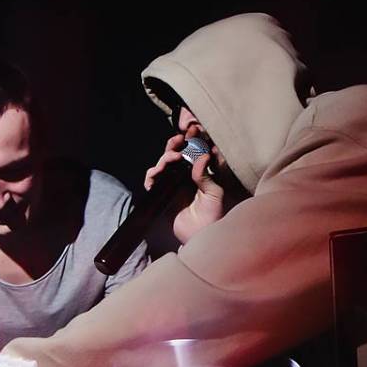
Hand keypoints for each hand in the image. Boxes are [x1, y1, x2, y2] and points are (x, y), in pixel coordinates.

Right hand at [143, 126, 233, 243]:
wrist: (198, 237)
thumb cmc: (211, 217)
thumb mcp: (214, 195)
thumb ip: (207, 175)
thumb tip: (203, 155)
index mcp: (200, 173)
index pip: (194, 151)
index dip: (193, 139)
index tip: (194, 130)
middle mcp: (185, 175)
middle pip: (177, 153)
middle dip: (176, 143)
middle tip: (180, 138)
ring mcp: (172, 183)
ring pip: (164, 162)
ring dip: (167, 156)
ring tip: (174, 157)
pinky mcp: (161, 193)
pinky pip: (152, 179)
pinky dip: (152, 174)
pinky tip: (157, 173)